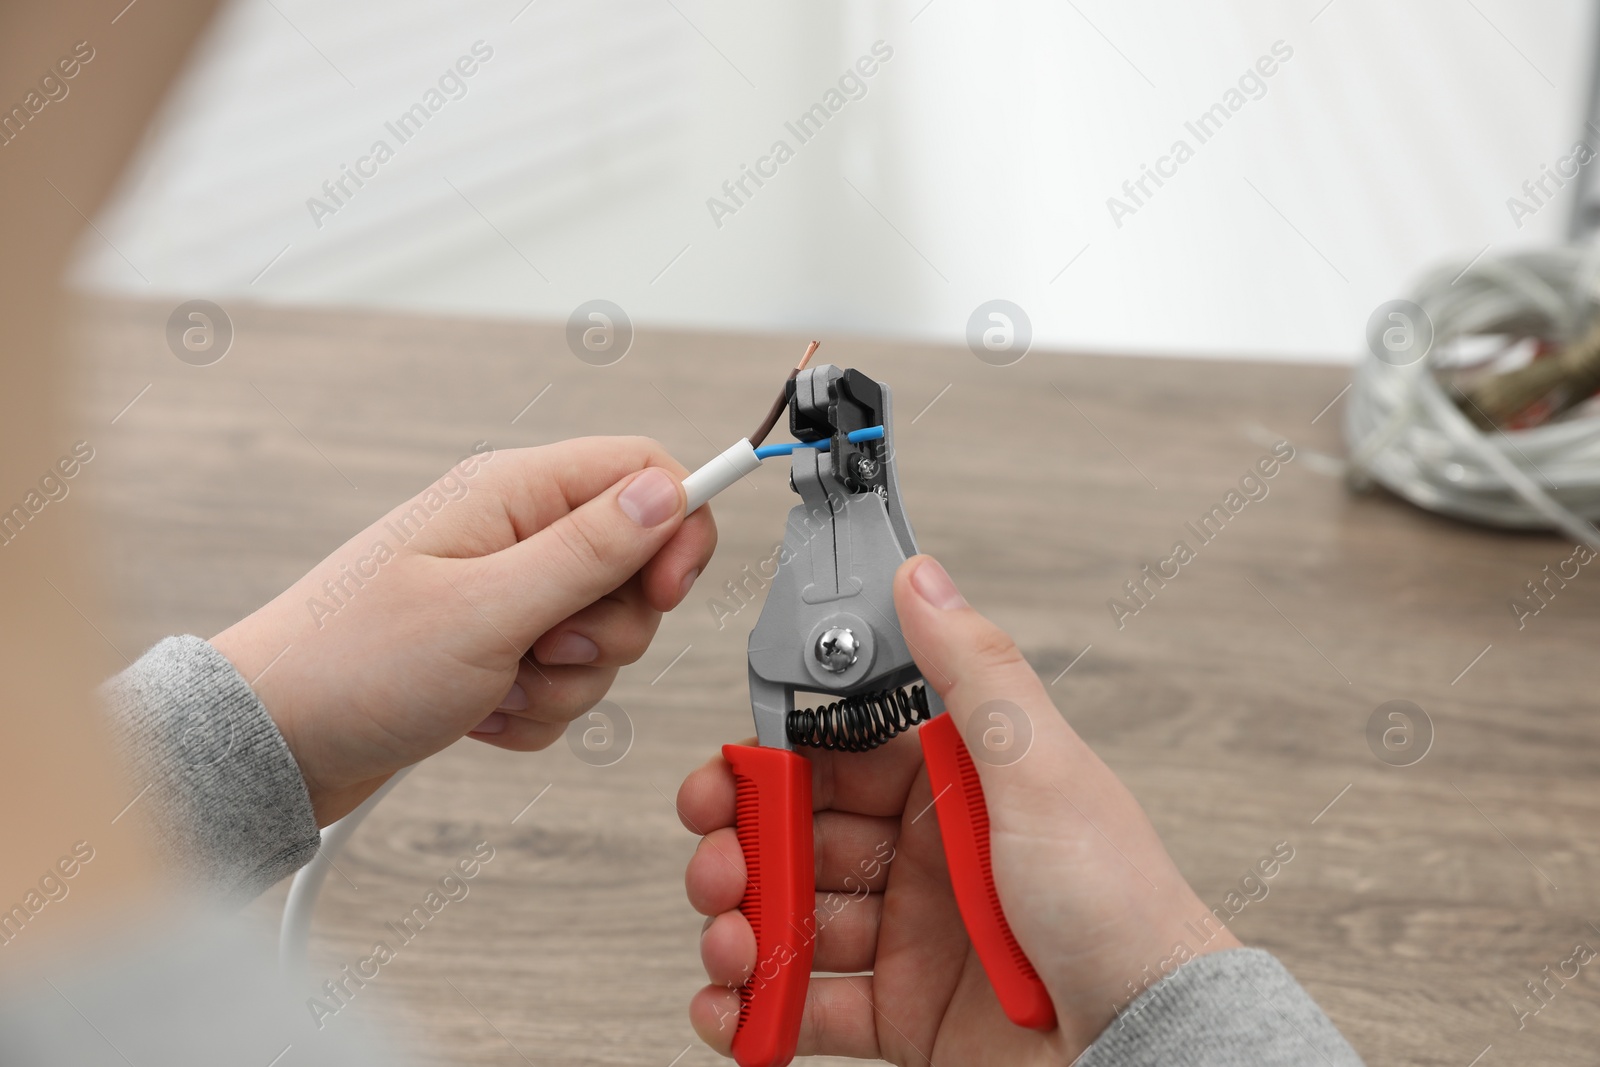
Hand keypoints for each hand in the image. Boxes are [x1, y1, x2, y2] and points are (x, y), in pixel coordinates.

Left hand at [212, 437, 715, 824]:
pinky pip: (565, 681)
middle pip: (634, 565)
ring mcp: (505, 593)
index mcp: (511, 493)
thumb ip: (588, 550)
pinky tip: (477, 712)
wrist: (276, 743)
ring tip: (493, 686)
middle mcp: (513, 533)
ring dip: (565, 682)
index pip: (643, 471)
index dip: (676, 527)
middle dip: (609, 630)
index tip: (667, 590)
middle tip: (543, 649)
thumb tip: (669, 489)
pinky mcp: (497, 648)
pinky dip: (534, 709)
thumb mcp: (486, 609)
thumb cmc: (351, 666)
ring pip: (604, 635)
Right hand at [677, 555, 1237, 1063]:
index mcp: (954, 787)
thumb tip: (922, 578)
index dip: (773, 764)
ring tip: (732, 945)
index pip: (836, 757)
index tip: (727, 775)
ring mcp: (912, 936)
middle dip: (743, 848)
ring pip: (793, 919)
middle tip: (718, 866)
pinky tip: (735, 1004)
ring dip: (742, 928)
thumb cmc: (1120, 908)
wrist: (1147, 1045)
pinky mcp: (905, 1014)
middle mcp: (926, 856)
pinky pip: (810, 1007)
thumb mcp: (1043, 771)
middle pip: (800, 838)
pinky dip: (758, 1008)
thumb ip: (974, 673)